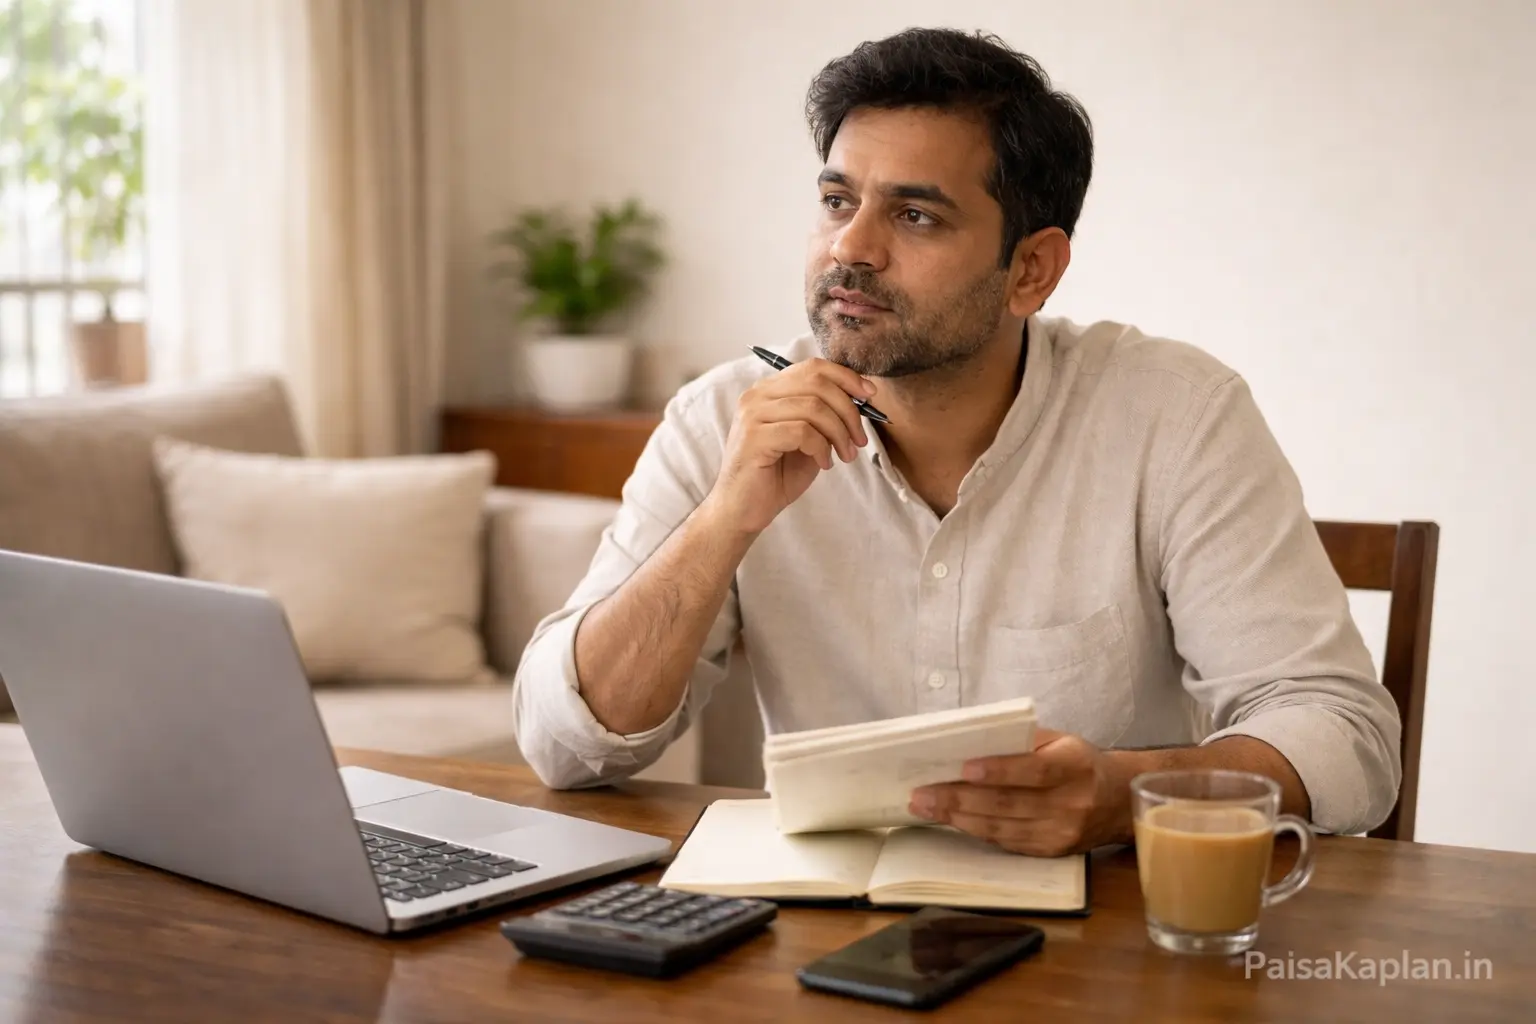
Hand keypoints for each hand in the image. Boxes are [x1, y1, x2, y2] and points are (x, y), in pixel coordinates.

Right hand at [703, 358, 876, 533]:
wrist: (742, 510)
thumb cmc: (775, 475)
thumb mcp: (807, 438)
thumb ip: (824, 415)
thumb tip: (860, 397)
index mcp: (769, 390)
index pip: (813, 367)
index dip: (846, 377)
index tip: (869, 396)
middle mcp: (757, 395)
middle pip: (816, 383)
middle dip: (848, 410)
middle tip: (859, 439)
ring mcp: (752, 415)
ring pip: (813, 407)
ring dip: (839, 433)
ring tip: (845, 455)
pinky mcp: (754, 438)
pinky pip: (803, 432)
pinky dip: (821, 448)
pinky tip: (824, 464)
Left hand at [907, 729, 1134, 856]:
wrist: (1118, 801)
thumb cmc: (1079, 762)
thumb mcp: (1060, 740)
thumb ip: (1021, 741)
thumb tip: (969, 742)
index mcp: (1075, 767)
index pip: (1034, 771)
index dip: (999, 771)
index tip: (964, 767)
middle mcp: (1070, 804)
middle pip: (1009, 804)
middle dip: (959, 799)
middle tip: (922, 793)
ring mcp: (1061, 833)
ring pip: (1002, 829)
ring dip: (958, 819)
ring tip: (926, 808)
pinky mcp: (1051, 852)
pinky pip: (1006, 843)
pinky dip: (975, 831)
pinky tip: (951, 821)